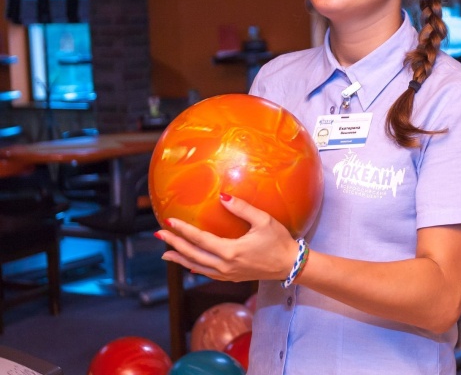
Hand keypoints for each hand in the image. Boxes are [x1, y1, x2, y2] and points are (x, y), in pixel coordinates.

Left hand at [156, 193, 298, 282]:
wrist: (290, 265)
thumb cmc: (279, 241)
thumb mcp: (263, 220)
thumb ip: (242, 208)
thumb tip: (222, 196)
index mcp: (231, 251)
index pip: (200, 239)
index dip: (183, 230)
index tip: (169, 221)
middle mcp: (225, 265)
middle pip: (193, 255)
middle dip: (174, 244)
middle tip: (159, 235)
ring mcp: (228, 274)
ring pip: (197, 267)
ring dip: (180, 258)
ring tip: (165, 253)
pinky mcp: (232, 277)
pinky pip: (207, 273)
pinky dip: (194, 267)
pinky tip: (188, 264)